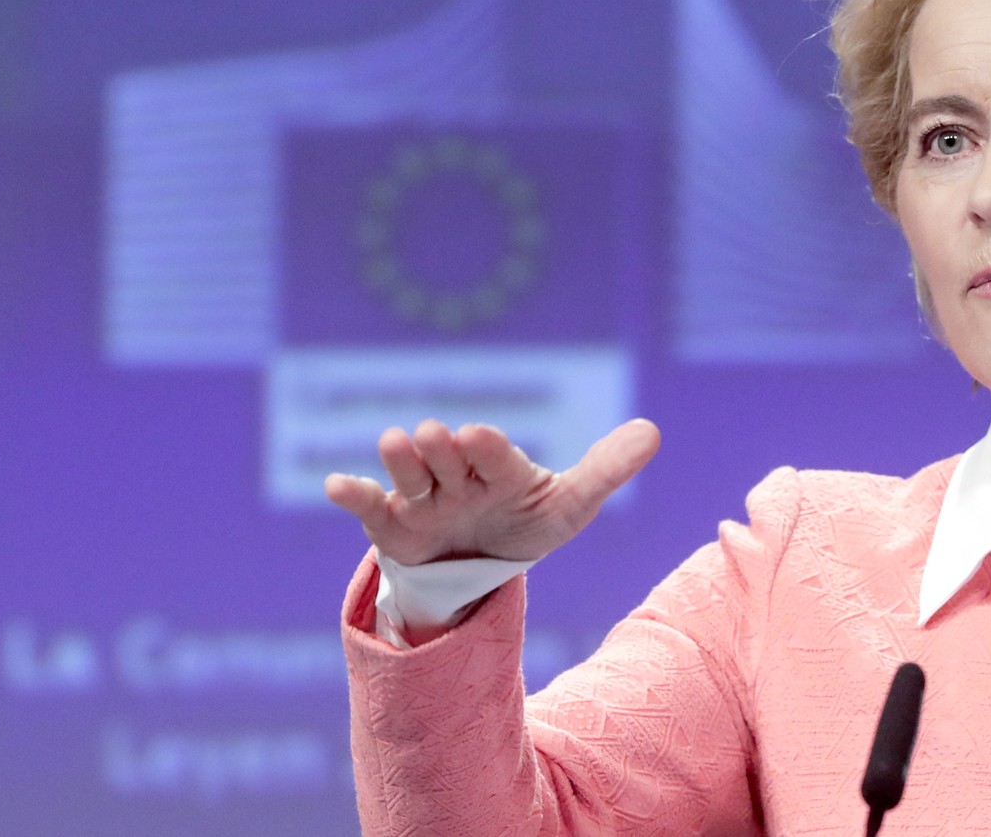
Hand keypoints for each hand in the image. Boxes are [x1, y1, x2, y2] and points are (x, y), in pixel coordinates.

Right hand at [324, 417, 660, 565]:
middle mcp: (458, 477)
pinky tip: (337, 485)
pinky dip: (353, 494)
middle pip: (445, 458)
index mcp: (501, 469)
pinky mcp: (394, 527)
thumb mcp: (569, 505)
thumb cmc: (526, 520)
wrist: (482, 560)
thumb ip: (605, 469)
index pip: (494, 455)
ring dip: (401, 460)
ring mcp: (423, 500)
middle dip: (440, 450)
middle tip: (436, 437)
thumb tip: (653, 431)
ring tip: (396, 443)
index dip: (486, 448)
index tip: (476, 436)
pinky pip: (370, 508)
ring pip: (408, 475)